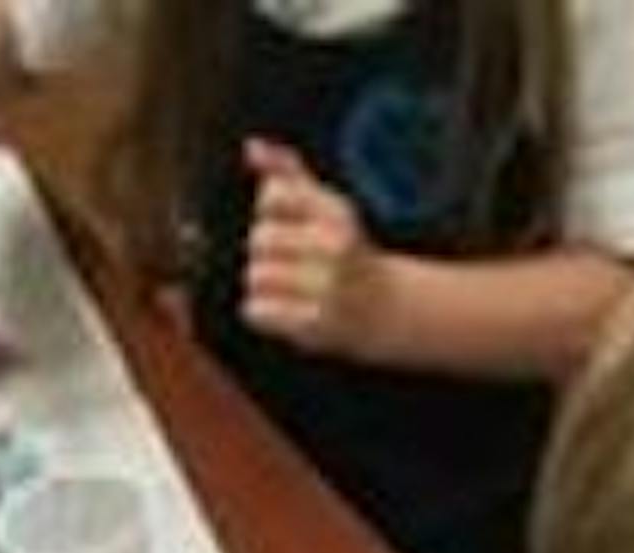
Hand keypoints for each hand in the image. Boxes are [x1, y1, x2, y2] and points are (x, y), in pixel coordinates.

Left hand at [240, 138, 399, 356]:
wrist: (381, 308)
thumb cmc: (342, 249)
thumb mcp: (322, 204)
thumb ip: (287, 171)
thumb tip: (252, 146)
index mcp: (336, 212)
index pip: (273, 195)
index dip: (269, 209)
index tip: (289, 221)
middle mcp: (335, 247)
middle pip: (259, 239)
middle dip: (265, 252)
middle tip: (292, 262)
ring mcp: (326, 288)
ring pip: (255, 276)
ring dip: (263, 285)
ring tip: (290, 287)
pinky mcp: (312, 324)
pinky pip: (255, 311)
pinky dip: (262, 312)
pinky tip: (286, 309)